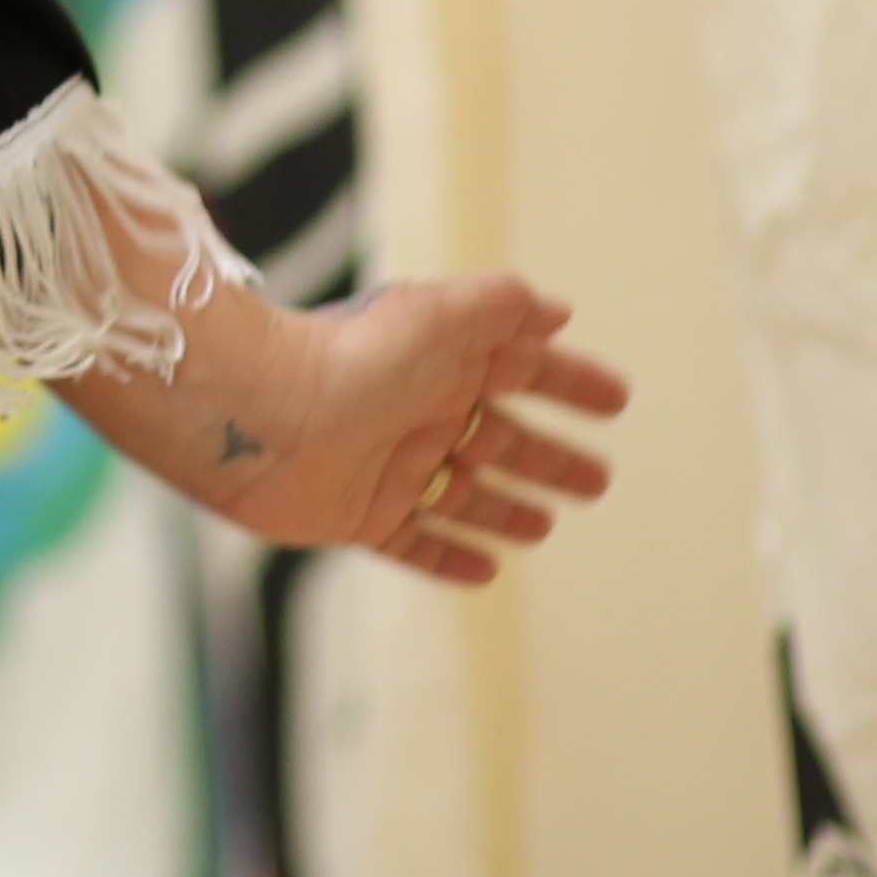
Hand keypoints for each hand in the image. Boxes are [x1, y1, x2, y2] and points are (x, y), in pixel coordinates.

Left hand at [178, 277, 628, 582]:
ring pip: (464, 495)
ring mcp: (391, 466)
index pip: (522, 369)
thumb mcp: (439, 314)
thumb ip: (501, 305)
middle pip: (502, 440)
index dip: (570, 382)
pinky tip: (487, 570)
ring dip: (505, 510)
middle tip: (601, 481)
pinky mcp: (360, 516)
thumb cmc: (351, 356)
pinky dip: (450, 557)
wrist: (260, 415)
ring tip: (544, 524)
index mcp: (442, 360)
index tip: (617, 400)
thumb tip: (557, 310)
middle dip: (551, 459)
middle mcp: (419, 411)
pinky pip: (415, 543)